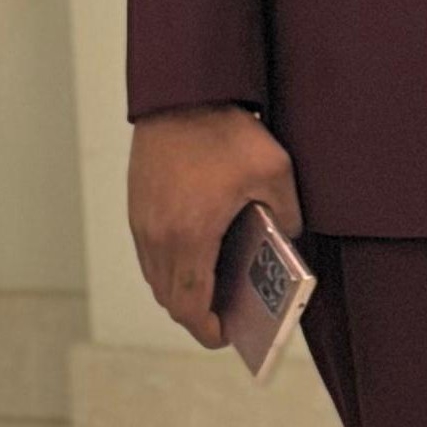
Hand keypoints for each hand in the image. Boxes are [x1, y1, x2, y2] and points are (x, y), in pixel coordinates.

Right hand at [127, 105, 300, 347]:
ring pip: (156, 276)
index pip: (190, 305)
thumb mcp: (275, 171)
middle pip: (169, 298)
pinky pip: (150, 252)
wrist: (182, 91)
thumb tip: (288, 239)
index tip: (227, 335)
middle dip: (196, 314)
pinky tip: (199, 256)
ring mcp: (143, 221)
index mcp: (190, 235)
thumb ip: (288, 215)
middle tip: (228, 316)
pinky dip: (171, 265)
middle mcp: (158, 235)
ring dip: (181, 290)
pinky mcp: (138, 205)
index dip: (208, 329)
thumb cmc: (225, 130)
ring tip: (216, 290)